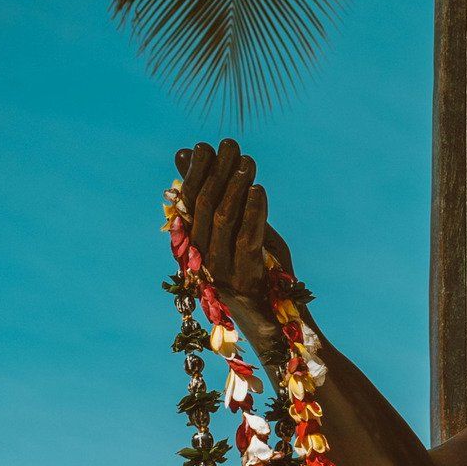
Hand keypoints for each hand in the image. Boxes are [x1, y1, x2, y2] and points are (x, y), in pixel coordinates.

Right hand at [173, 138, 289, 311]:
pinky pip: (246, 238)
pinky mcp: (244, 279)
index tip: (206, 146)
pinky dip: (253, 211)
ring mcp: (219, 269)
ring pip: (222, 218)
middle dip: (217, 170)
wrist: (279, 322)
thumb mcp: (243, 231)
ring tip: (247, 161)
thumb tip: (202, 164)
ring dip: (235, 185)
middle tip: (229, 144)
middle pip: (203, 204)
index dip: (196, 172)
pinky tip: (259, 188)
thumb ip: (228, 200)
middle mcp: (200, 257)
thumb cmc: (260, 270)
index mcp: (195, 246)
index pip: (188, 202)